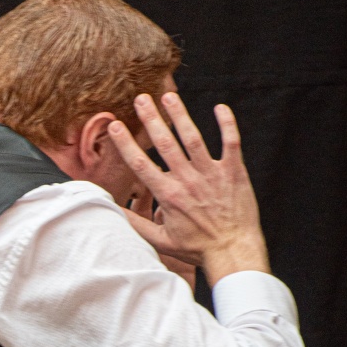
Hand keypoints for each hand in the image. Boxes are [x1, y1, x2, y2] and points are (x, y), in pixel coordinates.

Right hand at [109, 92, 269, 286]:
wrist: (234, 251)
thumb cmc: (198, 248)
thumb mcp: (161, 241)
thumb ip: (135, 224)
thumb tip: (111, 211)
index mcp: (168, 196)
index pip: (141, 164)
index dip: (126, 144)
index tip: (116, 126)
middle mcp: (188, 181)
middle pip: (165, 144)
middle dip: (151, 119)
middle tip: (141, 98)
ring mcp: (211, 174)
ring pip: (193, 138)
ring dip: (180, 115)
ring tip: (169, 96)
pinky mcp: (233, 172)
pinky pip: (230, 142)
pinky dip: (226, 124)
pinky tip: (220, 108)